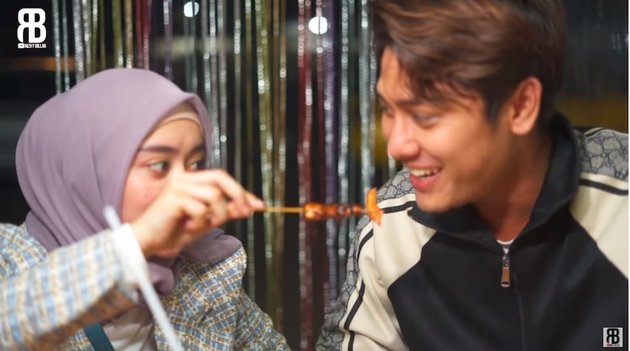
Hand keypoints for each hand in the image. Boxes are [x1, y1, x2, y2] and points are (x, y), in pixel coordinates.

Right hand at [130, 169, 262, 256]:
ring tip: (202, 225)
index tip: (260, 205)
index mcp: (193, 181)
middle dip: (237, 195)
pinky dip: (199, 222)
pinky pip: (200, 209)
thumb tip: (249, 208)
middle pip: (221, 178)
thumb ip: (225, 212)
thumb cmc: (174, 231)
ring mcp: (178, 186)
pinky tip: (188, 227)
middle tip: (244, 213)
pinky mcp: (173, 198)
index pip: (224, 180)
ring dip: (216, 214)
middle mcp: (185, 178)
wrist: (147, 242)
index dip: (243, 192)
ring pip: (214, 195)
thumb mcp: (206, 222)